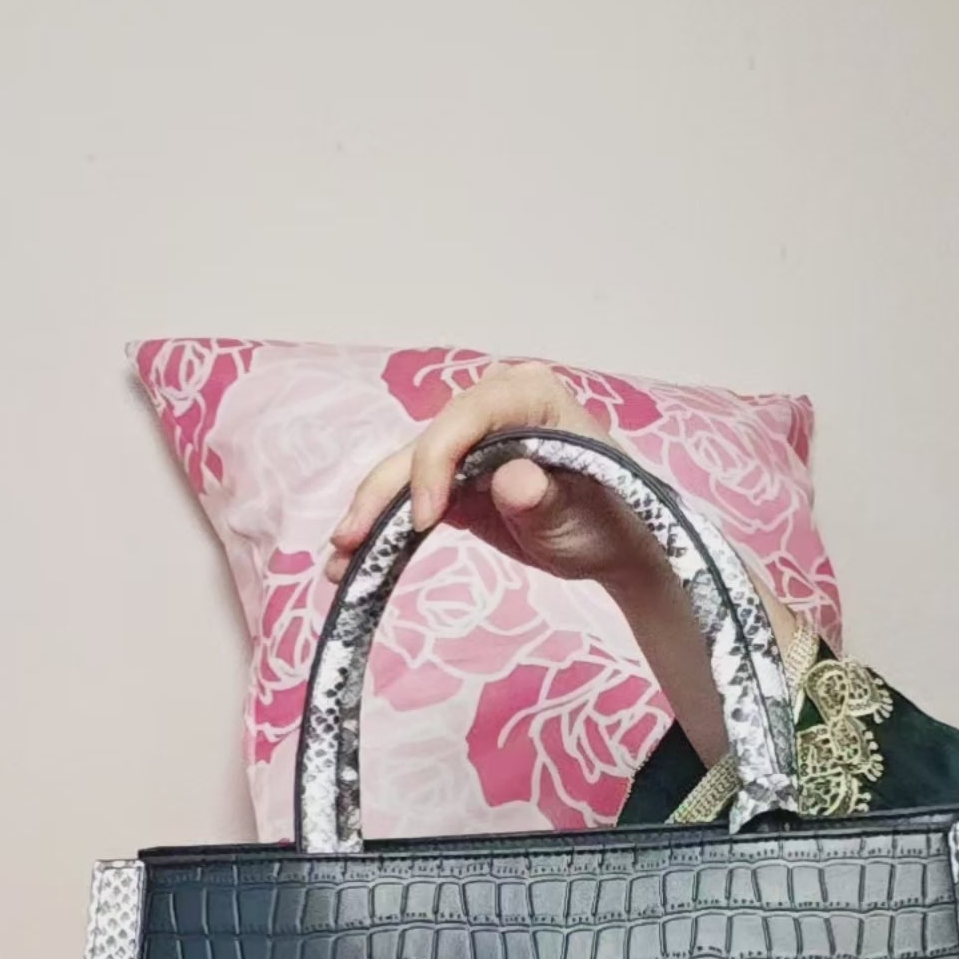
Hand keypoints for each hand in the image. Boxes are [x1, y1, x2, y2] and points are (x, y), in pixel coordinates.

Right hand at [327, 361, 665, 595]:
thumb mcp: (584, 512)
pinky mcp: (455, 480)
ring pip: (407, 471)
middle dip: (383, 493)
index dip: (436, 463)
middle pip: (424, 444)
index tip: (425, 518)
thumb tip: (511, 480)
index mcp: (530, 397)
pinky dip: (384, 528)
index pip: (467, 417)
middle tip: (349, 541)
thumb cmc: (613, 519)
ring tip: (339, 561)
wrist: (619, 545)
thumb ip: (544, 497)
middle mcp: (491, 409)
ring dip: (370, 515)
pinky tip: (353, 559)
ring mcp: (470, 443)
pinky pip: (411, 497)